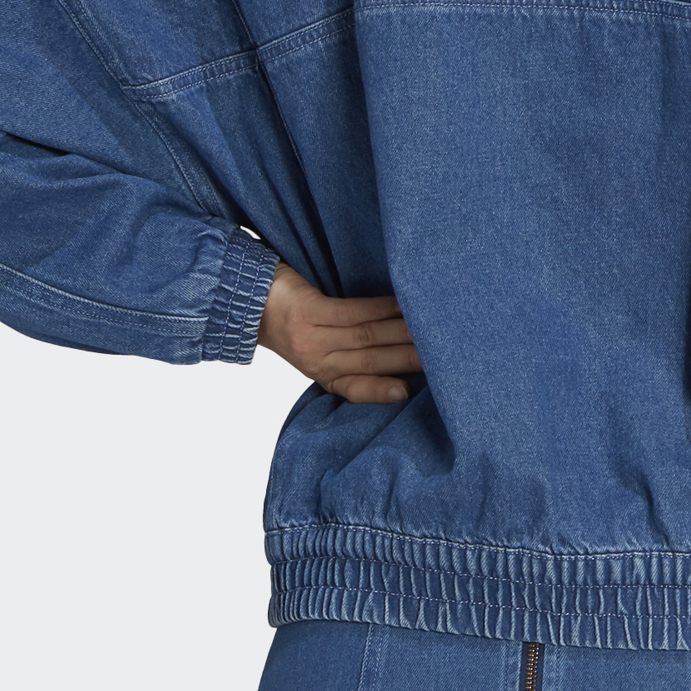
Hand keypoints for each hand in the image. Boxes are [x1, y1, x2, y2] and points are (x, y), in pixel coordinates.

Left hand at [256, 260, 423, 404]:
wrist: (247, 296)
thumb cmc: (290, 319)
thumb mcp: (317, 346)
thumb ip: (348, 353)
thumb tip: (398, 351)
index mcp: (322, 373)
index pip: (355, 389)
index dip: (381, 392)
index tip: (409, 394)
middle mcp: (316, 361)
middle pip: (370, 361)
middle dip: (408, 359)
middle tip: (442, 356)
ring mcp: (311, 337)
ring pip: (366, 338)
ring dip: (402, 333)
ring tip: (429, 330)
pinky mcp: (308, 311)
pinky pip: (353, 312)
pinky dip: (382, 309)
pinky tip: (402, 305)